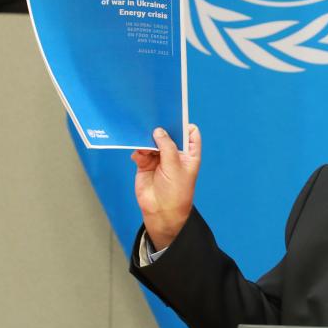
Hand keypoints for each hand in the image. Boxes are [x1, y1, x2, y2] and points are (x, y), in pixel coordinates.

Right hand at [131, 124, 200, 250]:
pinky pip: (140, 152)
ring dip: (146, 139)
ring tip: (141, 135)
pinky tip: (137, 153)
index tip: (174, 115)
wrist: (161, 212)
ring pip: (151, 142)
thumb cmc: (176, 192)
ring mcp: (159, 159)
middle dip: (161, 128)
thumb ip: (167, 147)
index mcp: (189, 154)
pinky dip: (137, 150)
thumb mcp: (175, 167)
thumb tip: (158, 131)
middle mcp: (174, 154)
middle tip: (152, 118)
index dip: (183, 124)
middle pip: (168, 135)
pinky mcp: (145, 164)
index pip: (190, 133)